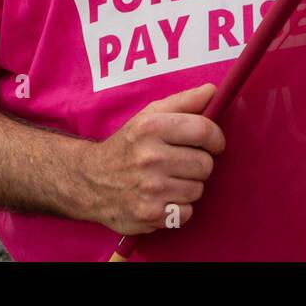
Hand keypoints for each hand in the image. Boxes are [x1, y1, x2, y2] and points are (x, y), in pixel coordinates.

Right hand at [70, 82, 224, 234]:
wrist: (89, 181)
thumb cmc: (127, 145)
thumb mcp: (148, 116)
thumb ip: (183, 102)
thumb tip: (212, 90)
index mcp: (150, 127)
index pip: (204, 130)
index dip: (216, 138)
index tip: (213, 143)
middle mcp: (149, 157)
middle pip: (205, 164)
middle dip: (199, 164)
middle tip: (182, 163)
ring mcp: (149, 189)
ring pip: (198, 189)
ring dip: (188, 186)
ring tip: (169, 181)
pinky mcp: (149, 215)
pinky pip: (187, 212)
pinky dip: (179, 209)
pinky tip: (163, 199)